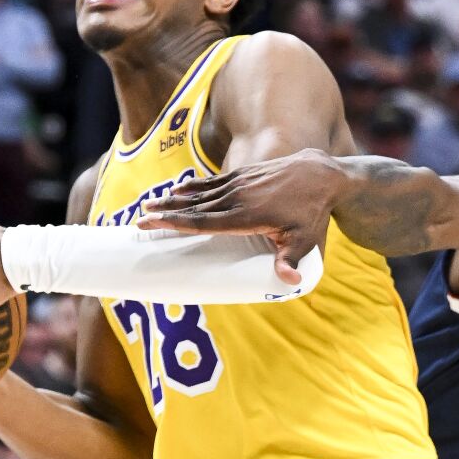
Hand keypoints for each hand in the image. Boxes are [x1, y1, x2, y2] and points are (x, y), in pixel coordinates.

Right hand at [139, 148, 338, 284]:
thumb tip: (289, 284)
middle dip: (165, 213)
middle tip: (139, 218)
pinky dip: (193, 187)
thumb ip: (292, 260)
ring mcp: (239, 183)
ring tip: (149, 203)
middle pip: (194, 207)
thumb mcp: (305, 239)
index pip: (203, 221)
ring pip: (199, 193)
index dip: (176, 223)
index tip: (152, 223)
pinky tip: (178, 189)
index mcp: (246, 216)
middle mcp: (238, 197)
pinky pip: (212, 182)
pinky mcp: (243, 174)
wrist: (320, 174)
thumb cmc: (312, 212)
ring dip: (173, 199)